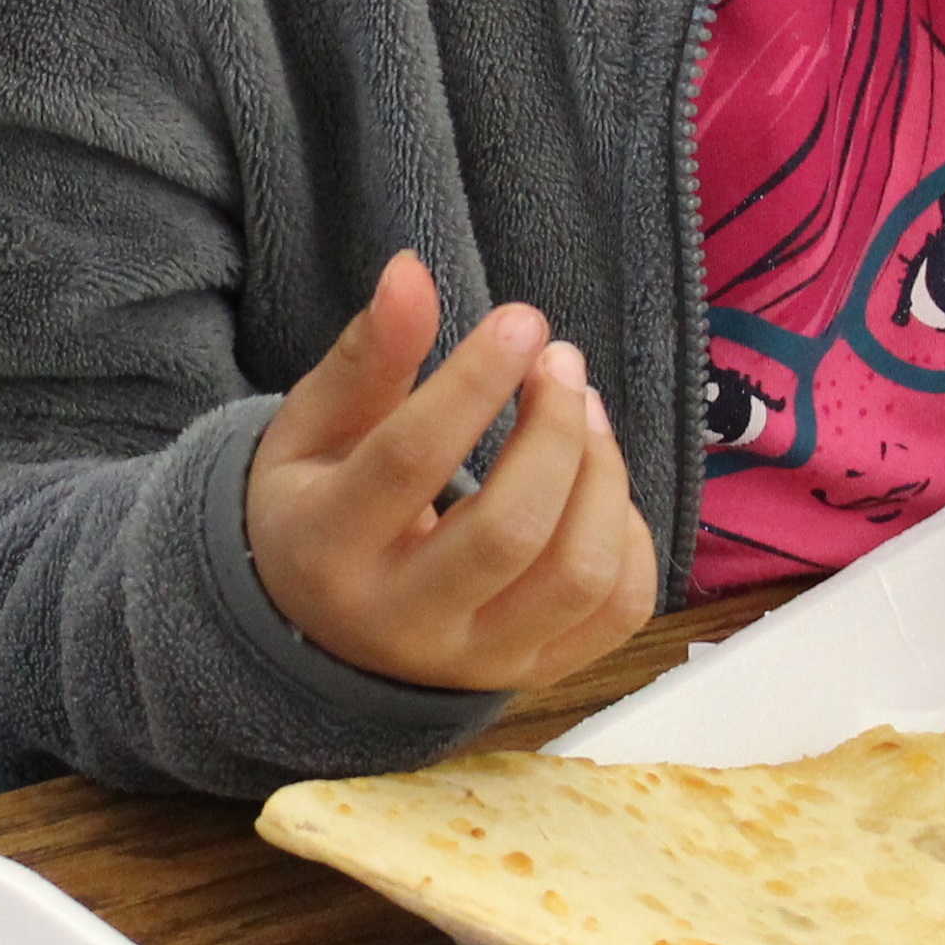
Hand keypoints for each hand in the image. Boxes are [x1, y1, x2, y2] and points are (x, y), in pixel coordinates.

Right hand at [244, 253, 658, 691]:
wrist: (321, 631)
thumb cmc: (318, 508)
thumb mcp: (315, 429)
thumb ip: (365, 356)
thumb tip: (410, 270)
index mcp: (328, 548)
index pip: (411, 462)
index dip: (475, 382)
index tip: (522, 320)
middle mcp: (402, 621)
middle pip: (510, 528)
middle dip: (554, 429)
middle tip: (560, 360)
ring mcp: (476, 660)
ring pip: (578, 576)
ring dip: (603, 475)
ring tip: (585, 410)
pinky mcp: (532, 674)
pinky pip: (619, 612)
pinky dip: (630, 536)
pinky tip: (598, 486)